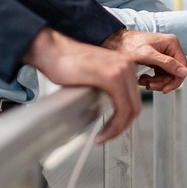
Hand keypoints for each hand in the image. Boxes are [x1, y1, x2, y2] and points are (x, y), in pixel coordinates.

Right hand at [22, 28, 141, 143]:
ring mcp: (121, 69)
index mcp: (124, 64)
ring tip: (104, 136)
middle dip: (122, 126)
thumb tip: (111, 109)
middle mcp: (127, 65)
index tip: (113, 128)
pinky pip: (121, 108)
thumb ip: (107, 89)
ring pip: (130, 110)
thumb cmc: (66, 62)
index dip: (125, 119)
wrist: (51, 51)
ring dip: (117, 129)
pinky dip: (114, 125)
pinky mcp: (111, 77)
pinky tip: (103, 132)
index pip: (134, 98)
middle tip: (108, 136)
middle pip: (135, 106)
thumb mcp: (94, 76)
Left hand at [102, 28, 186, 92]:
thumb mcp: (148, 55)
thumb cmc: (129, 44)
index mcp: (172, 44)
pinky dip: (151, 79)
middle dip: (162, 82)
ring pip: (166, 75)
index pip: (183, 67)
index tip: (165, 89)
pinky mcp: (156, 60)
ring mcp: (163, 54)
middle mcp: (170, 48)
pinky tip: (142, 79)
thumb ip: (167, 63)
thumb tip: (183, 72)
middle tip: (150, 86)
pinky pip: (159, 74)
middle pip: (174, 73)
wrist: (115, 42)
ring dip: (155, 82)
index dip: (175, 80)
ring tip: (143, 82)